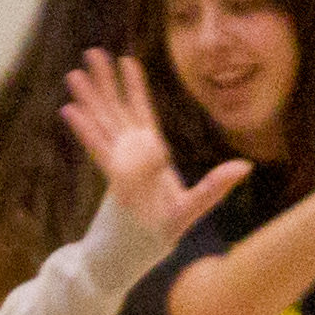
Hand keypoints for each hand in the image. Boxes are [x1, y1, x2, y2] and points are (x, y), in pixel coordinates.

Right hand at [58, 48, 246, 244]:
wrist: (126, 262)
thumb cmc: (158, 236)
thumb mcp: (189, 211)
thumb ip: (213, 188)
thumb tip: (245, 166)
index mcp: (149, 155)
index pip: (141, 113)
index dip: (135, 88)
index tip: (127, 60)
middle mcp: (129, 156)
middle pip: (116, 111)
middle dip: (105, 83)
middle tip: (92, 52)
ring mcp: (116, 167)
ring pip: (102, 124)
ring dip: (89, 99)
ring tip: (73, 73)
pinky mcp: (110, 181)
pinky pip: (98, 150)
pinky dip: (85, 129)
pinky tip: (70, 109)